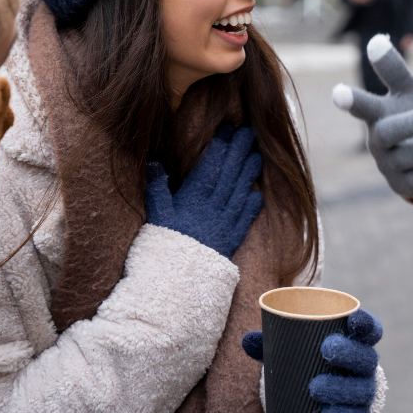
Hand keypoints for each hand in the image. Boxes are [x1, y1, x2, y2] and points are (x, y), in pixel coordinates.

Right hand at [145, 125, 262, 258]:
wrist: (176, 283)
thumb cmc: (161, 248)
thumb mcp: (154, 216)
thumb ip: (156, 188)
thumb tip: (155, 161)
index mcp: (193, 200)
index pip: (210, 166)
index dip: (220, 146)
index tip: (227, 130)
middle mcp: (212, 209)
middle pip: (229, 175)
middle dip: (239, 152)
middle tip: (249, 133)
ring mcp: (223, 225)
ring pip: (239, 193)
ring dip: (248, 173)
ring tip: (257, 155)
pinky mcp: (229, 242)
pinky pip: (244, 220)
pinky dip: (251, 206)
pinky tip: (257, 195)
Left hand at [242, 309, 382, 412]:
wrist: (321, 396)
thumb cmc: (308, 362)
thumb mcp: (293, 352)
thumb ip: (273, 344)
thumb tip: (247, 340)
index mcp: (356, 342)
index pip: (370, 330)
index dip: (366, 323)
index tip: (353, 319)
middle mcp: (364, 366)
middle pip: (366, 358)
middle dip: (349, 352)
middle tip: (327, 349)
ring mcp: (363, 392)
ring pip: (361, 390)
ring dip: (340, 387)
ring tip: (315, 387)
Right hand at [332, 34, 412, 197]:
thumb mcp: (409, 89)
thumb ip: (393, 68)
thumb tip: (376, 40)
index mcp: (377, 114)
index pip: (361, 105)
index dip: (350, 99)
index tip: (338, 92)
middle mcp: (377, 141)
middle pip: (387, 133)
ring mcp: (388, 165)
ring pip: (411, 155)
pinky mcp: (403, 186)